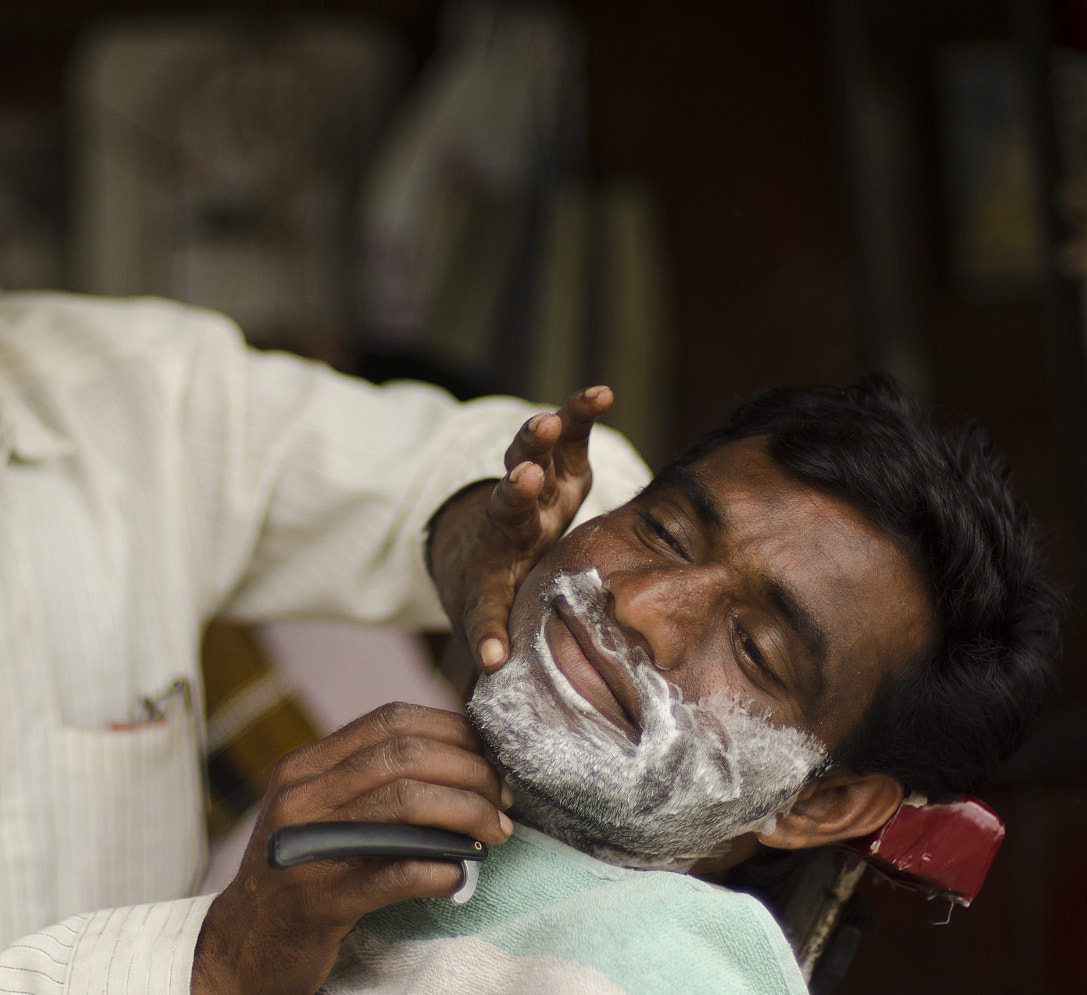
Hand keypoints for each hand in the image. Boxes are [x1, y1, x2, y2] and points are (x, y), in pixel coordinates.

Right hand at [192, 703, 512, 994]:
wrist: (242, 943)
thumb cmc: (299, 873)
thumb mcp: (319, 812)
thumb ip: (369, 781)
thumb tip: (457, 756)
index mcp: (305, 767)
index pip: (390, 721)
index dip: (452, 731)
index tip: (490, 756)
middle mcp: (301, 797)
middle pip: (404, 758)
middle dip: (470, 773)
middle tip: (503, 800)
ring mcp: (307, 847)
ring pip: (404, 806)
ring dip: (466, 815)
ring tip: (497, 834)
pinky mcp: (319, 900)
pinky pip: (392, 873)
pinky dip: (437, 869)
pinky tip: (460, 875)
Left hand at [427, 385, 613, 674]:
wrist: (487, 538)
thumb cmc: (497, 589)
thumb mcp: (493, 624)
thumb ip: (494, 649)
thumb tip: (494, 694)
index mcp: (491, 579)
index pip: (485, 610)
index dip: (489, 635)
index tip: (493, 655)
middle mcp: (509, 527)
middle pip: (507, 508)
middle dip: (515, 494)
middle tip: (521, 481)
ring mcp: (531, 489)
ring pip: (528, 459)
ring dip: (536, 442)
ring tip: (547, 423)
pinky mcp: (556, 464)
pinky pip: (569, 435)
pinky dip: (579, 413)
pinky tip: (600, 392)